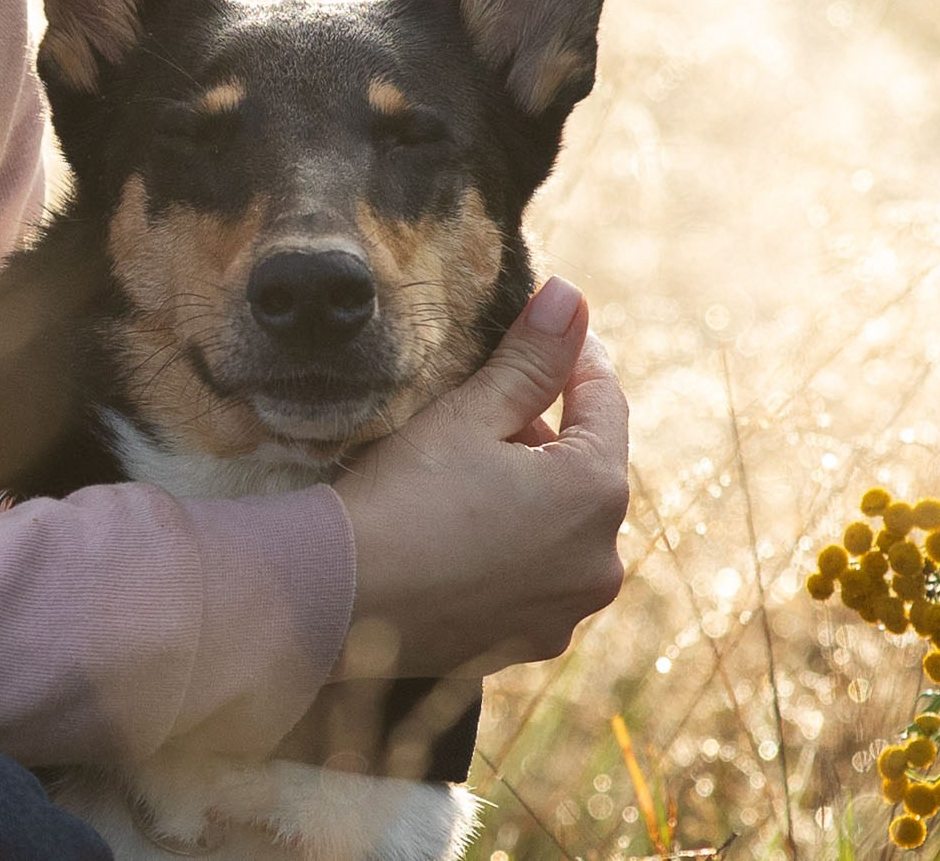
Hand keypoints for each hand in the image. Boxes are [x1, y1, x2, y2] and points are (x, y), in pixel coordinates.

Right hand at [332, 277, 629, 679]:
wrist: (333, 598)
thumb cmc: (402, 495)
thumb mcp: (470, 414)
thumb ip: (532, 358)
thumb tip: (571, 297)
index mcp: (596, 494)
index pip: (605, 402)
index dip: (574, 357)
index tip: (544, 331)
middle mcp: (599, 561)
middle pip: (585, 467)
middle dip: (544, 429)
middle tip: (484, 402)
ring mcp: (565, 611)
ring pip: (561, 524)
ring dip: (530, 488)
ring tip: (465, 464)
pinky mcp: (527, 643)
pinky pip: (535, 575)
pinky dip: (511, 545)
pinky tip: (459, 525)